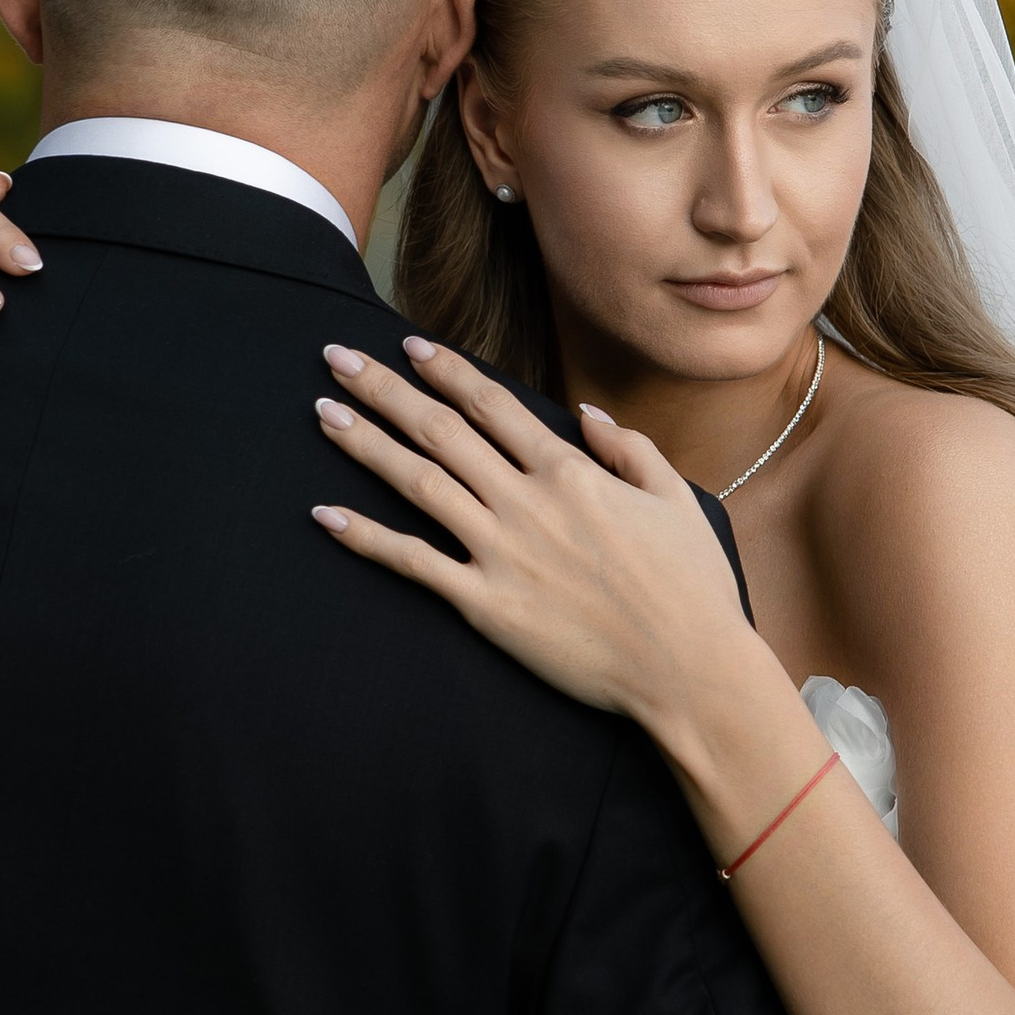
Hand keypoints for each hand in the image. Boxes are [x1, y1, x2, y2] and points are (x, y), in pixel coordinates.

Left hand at [310, 337, 766, 742]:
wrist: (690, 668)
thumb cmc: (691, 587)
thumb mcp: (674, 499)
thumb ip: (629, 448)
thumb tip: (586, 414)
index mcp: (571, 471)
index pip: (493, 405)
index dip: (446, 371)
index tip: (408, 346)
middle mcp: (528, 502)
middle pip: (441, 430)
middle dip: (384, 388)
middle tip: (337, 357)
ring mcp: (503, 552)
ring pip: (418, 482)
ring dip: (366, 444)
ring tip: (323, 413)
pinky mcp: (487, 605)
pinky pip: (415, 564)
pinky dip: (367, 539)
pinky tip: (326, 516)